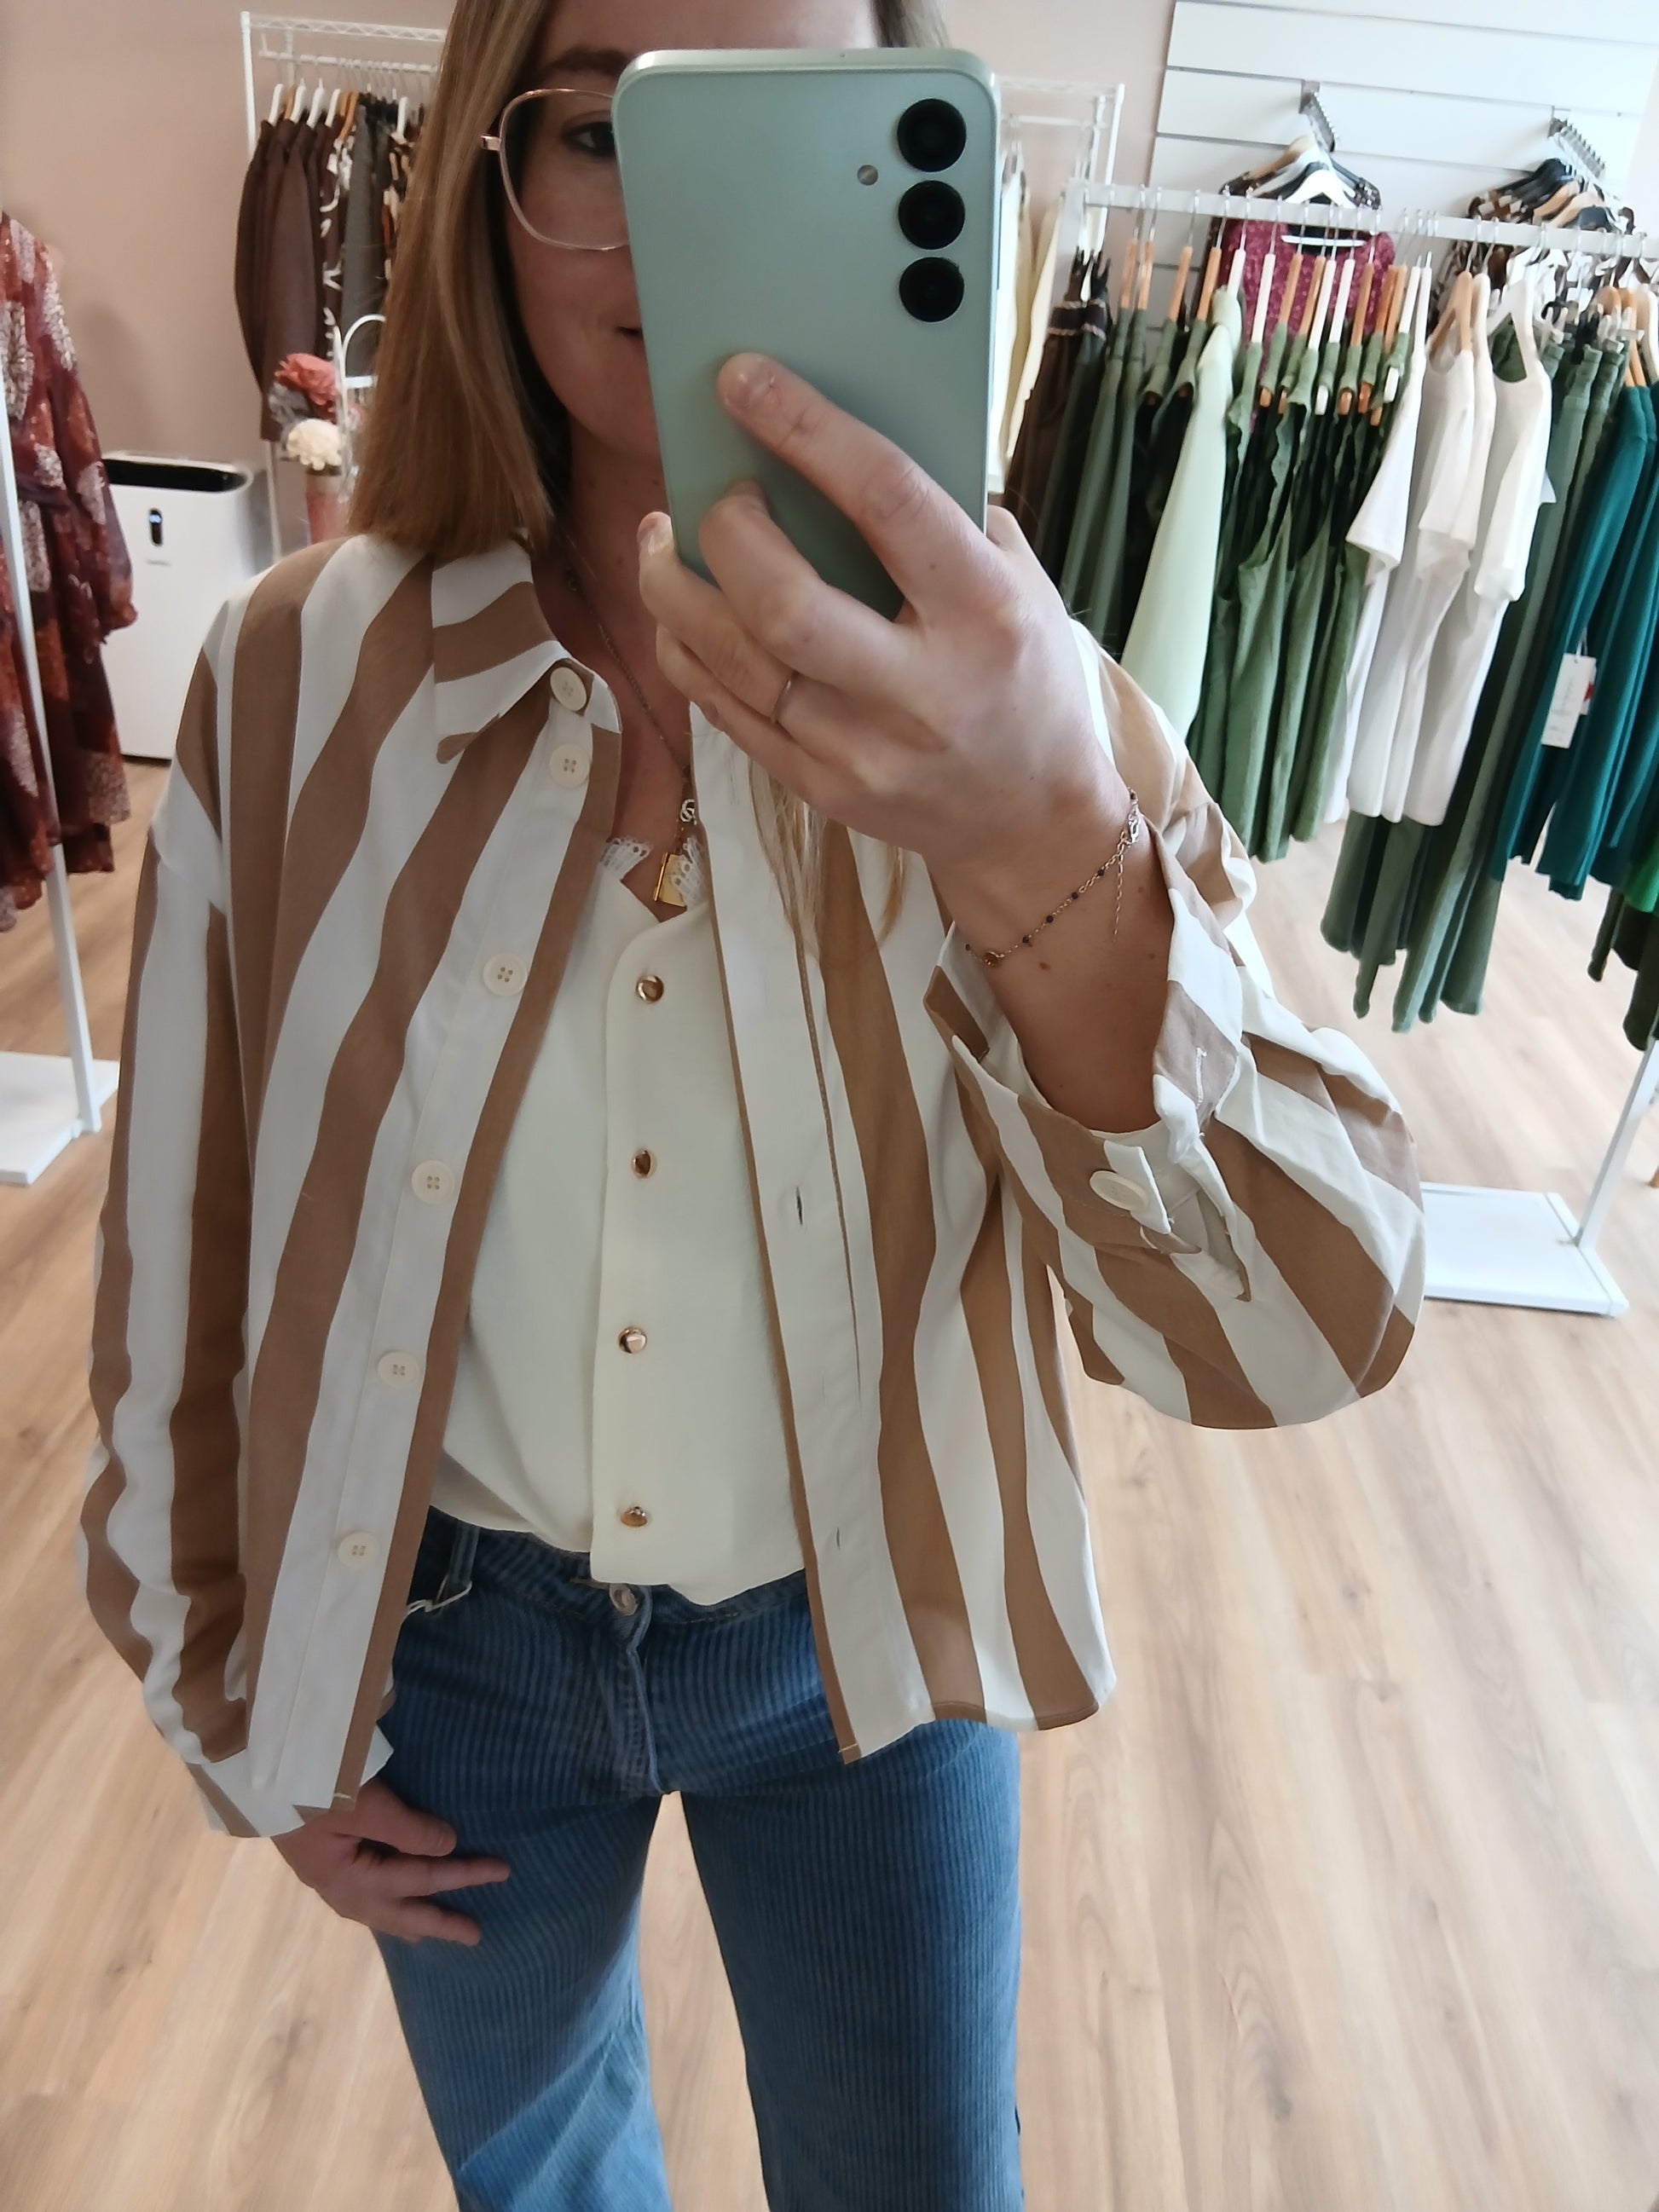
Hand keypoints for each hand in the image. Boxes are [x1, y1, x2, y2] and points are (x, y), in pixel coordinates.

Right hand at [272, 1777, 510, 1946]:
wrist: (253, 1774)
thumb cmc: (309, 1786)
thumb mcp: (362, 1804)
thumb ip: (406, 1829)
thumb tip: (447, 1846)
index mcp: (349, 1878)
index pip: (418, 1877)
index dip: (461, 1873)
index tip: (498, 1869)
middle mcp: (337, 1888)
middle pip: (397, 1911)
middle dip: (438, 1923)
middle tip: (475, 1936)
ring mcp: (324, 1878)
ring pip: (377, 1909)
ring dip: (409, 1920)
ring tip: (432, 1931)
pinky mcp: (319, 1863)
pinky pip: (361, 1896)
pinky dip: (383, 1906)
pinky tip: (387, 1906)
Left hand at [637, 353, 1127, 889]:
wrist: (1033, 819)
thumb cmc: (1023, 676)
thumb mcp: (1021, 582)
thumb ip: (946, 514)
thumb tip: (832, 438)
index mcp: (984, 613)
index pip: (887, 502)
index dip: (806, 430)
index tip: (744, 379)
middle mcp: (923, 691)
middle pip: (785, 603)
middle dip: (727, 530)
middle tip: (715, 493)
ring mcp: (864, 752)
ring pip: (732, 660)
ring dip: (673, 586)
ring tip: (660, 539)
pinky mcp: (821, 790)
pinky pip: (723, 709)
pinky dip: (686, 648)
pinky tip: (679, 608)